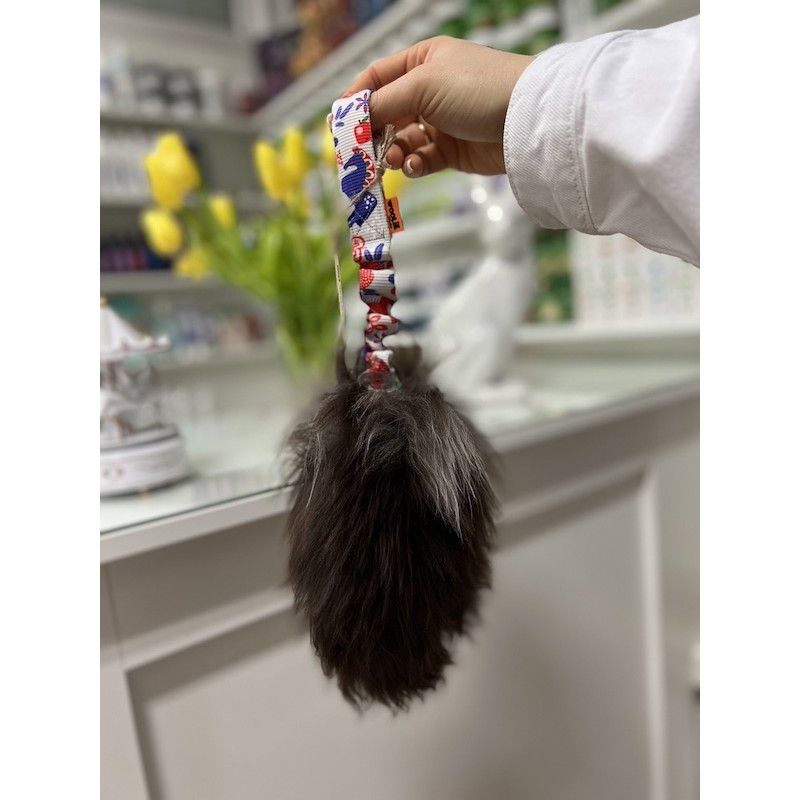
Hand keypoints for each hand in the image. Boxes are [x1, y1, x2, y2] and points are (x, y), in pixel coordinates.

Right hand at [344, 36, 533, 177]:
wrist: (525, 120)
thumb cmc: (476, 88)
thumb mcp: (423, 86)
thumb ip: (383, 102)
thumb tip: (352, 117)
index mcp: (422, 61)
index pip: (376, 78)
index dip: (355, 100)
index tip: (338, 125)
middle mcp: (429, 90)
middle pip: (386, 114)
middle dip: (371, 133)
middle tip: (360, 153)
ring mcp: (440, 122)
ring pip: (401, 141)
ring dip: (391, 152)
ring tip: (390, 160)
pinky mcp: (452, 151)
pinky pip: (421, 159)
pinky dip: (413, 165)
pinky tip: (413, 166)